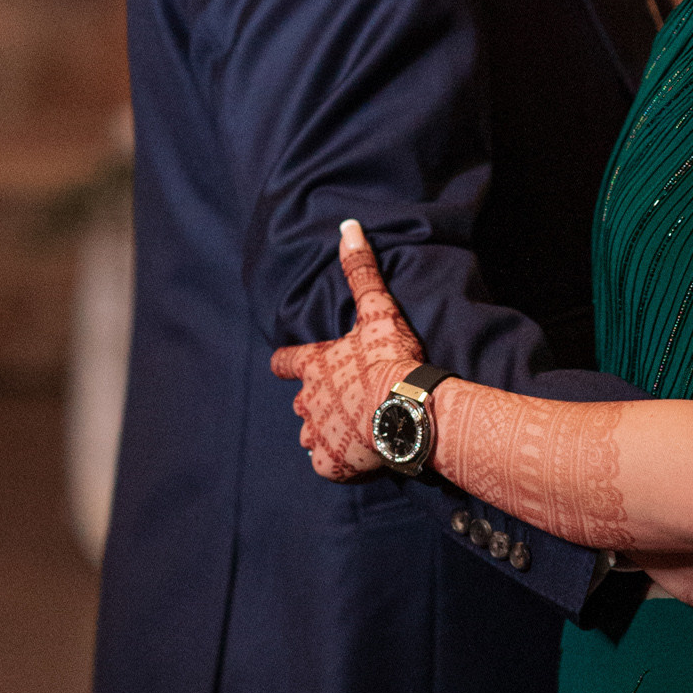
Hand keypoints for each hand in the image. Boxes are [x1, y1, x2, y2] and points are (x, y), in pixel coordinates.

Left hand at [270, 221, 420, 478]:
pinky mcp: (330, 465)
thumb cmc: (390, 359)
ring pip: (312, 436)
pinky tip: (360, 457)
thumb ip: (361, 271)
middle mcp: (306, 403)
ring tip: (356, 430)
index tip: (290, 366)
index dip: (289, 364)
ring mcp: (316, 436)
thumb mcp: (377, 310)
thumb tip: (347, 227)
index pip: (285, 363)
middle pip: (302, 403)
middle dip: (320, 403)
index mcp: (314, 367)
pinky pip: (327, 465)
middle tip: (350, 402)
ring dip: (328, 432)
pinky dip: (340, 462)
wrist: (407, 409)